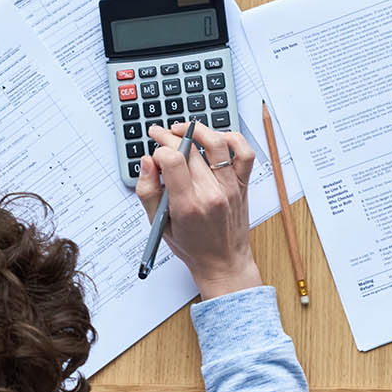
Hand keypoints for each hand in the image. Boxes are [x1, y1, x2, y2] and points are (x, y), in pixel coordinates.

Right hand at [135, 122, 260, 298]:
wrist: (223, 262)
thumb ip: (147, 192)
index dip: (158, 150)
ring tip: (183, 129)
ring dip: (197, 130)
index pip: (172, 160)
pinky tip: (216, 139)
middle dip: (169, 136)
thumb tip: (147, 162)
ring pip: (216, 143)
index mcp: (187, 205)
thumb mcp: (158, 225)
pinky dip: (232, 139)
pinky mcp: (242, 184)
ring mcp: (230, 187)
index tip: (153, 155)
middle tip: (159, 134)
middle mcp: (211, 193)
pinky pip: (244, 153)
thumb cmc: (192, 246)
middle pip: (189, 149)